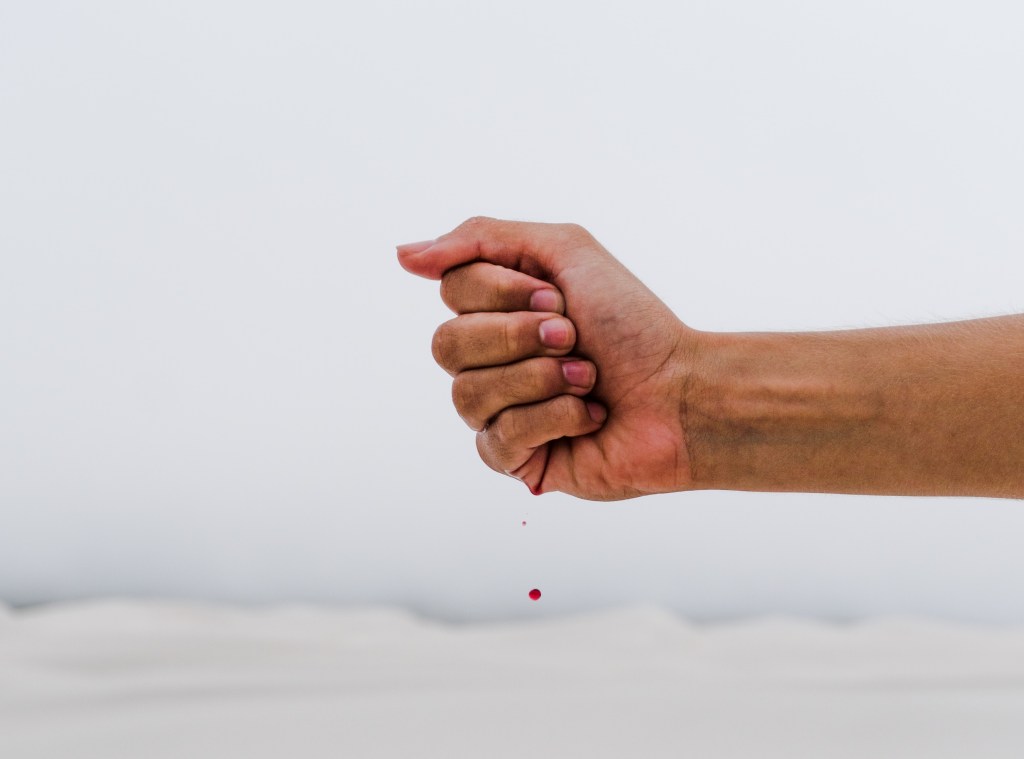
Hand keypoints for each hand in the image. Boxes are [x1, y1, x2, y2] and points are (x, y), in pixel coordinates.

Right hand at [398, 217, 700, 500]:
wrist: (683, 392)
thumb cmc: (633, 324)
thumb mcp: (564, 251)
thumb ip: (481, 239)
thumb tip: (402, 254)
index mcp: (498, 310)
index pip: (452, 292)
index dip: (502, 293)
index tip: (559, 297)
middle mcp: (491, 361)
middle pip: (445, 344)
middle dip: (518, 336)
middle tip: (573, 337)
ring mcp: (500, 412)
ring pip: (465, 394)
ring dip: (540, 379)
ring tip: (587, 379)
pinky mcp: (517, 460)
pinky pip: (496, 440)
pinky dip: (553, 420)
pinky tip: (589, 418)